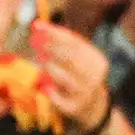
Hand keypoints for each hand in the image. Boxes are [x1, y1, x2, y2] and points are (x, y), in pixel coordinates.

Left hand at [33, 17, 116, 134]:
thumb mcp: (78, 59)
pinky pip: (61, 100)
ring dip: (52, 68)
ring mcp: (86, 93)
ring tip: (41, 60)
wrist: (93, 106)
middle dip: (53, 49)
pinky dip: (52, 93)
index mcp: (97, 60)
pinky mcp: (76, 108)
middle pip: (72, 59)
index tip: (37, 25)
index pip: (75, 42)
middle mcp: (94, 76)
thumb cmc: (79, 76)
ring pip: (67, 79)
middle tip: (37, 42)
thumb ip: (62, 43)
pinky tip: (44, 87)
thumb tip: (39, 27)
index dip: (55, 33)